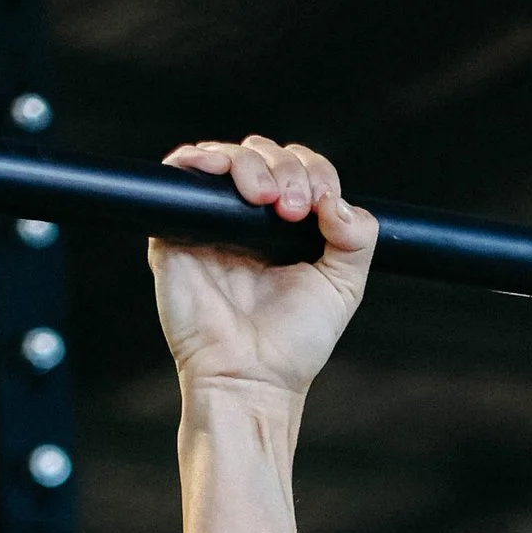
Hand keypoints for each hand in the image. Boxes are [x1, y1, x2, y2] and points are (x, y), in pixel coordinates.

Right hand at [150, 135, 376, 400]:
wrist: (251, 378)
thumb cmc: (292, 346)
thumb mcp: (343, 287)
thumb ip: (356, 239)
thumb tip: (338, 200)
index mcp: (286, 228)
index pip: (300, 169)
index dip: (314, 172)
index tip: (322, 202)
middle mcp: (248, 219)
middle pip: (264, 154)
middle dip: (286, 167)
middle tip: (294, 207)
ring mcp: (211, 222)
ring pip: (226, 157)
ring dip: (250, 162)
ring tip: (266, 197)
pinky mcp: (175, 232)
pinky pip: (179, 175)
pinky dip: (197, 160)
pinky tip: (220, 172)